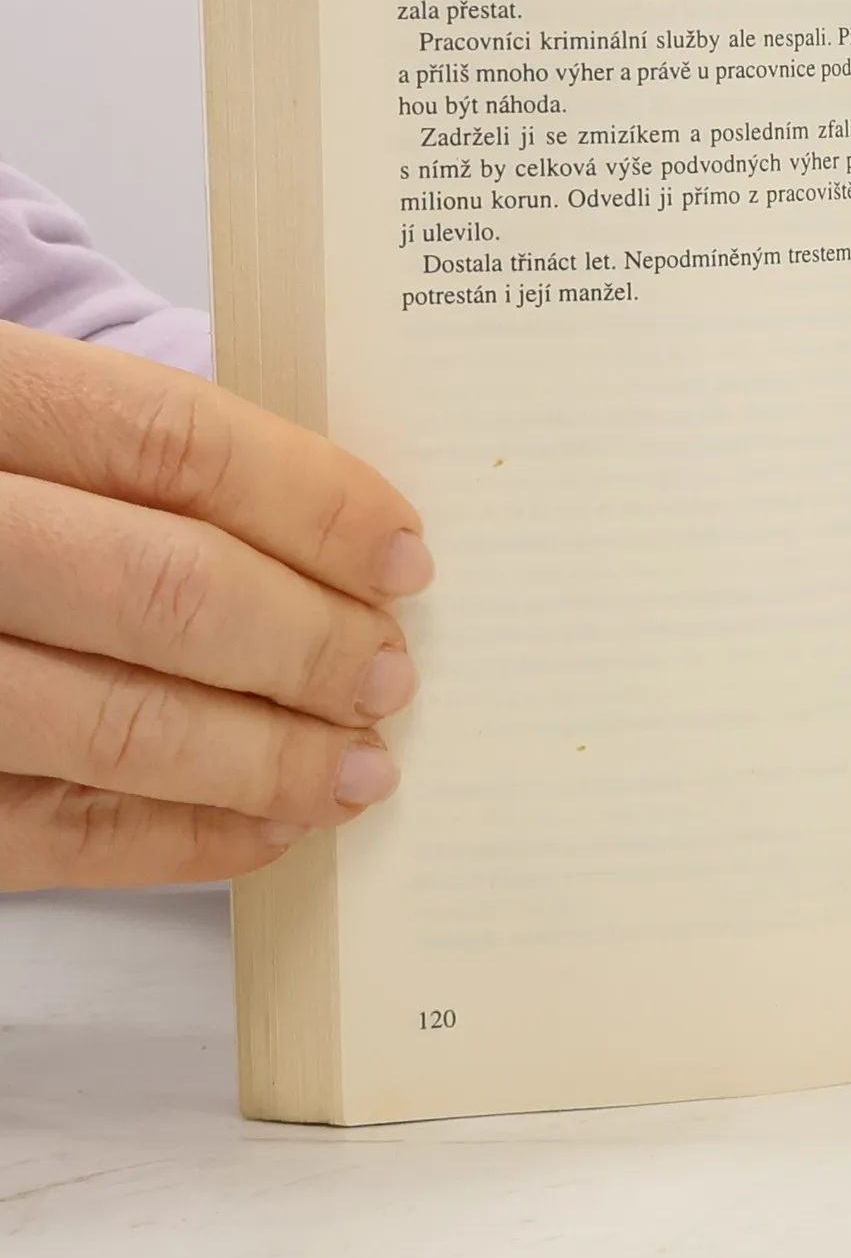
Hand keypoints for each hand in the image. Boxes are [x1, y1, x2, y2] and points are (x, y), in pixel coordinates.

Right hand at [0, 324, 431, 887]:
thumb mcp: (22, 419)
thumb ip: (146, 461)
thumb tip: (350, 539)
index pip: (177, 444)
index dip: (315, 505)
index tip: (405, 558)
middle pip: (166, 589)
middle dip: (308, 644)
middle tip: (388, 674)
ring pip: (118, 725)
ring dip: (269, 757)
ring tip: (360, 769)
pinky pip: (59, 835)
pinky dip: (186, 838)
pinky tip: (270, 827)